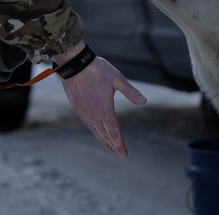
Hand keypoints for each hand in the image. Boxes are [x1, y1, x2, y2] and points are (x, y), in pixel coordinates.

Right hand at [56, 43, 146, 157]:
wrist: (74, 64)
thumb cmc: (98, 69)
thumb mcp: (117, 78)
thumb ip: (131, 92)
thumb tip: (144, 102)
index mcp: (104, 109)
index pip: (114, 132)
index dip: (119, 144)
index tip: (124, 155)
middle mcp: (93, 114)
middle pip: (105, 135)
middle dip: (113, 146)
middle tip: (121, 155)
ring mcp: (84, 113)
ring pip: (96, 131)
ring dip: (104, 140)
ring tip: (111, 147)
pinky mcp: (77, 109)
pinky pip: (89, 124)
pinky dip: (96, 131)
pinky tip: (99, 132)